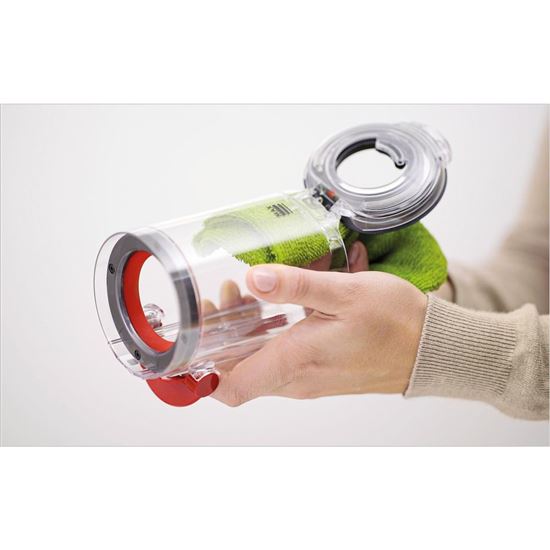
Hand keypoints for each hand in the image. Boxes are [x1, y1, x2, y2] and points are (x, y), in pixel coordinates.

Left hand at [212, 242, 427, 405]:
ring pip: (257, 363)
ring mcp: (308, 378)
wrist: (430, 348)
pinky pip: (279, 361)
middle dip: (219, 336)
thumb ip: (296, 286)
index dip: (199, 372)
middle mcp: (297, 379)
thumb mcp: (344, 293)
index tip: (189, 341)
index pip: (230, 387)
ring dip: (242, 332)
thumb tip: (255, 277)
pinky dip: (265, 337)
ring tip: (244, 294)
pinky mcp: (319, 371)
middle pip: (237, 371)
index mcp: (296, 362)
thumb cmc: (394, 322)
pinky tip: (273, 308)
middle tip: (222, 297)